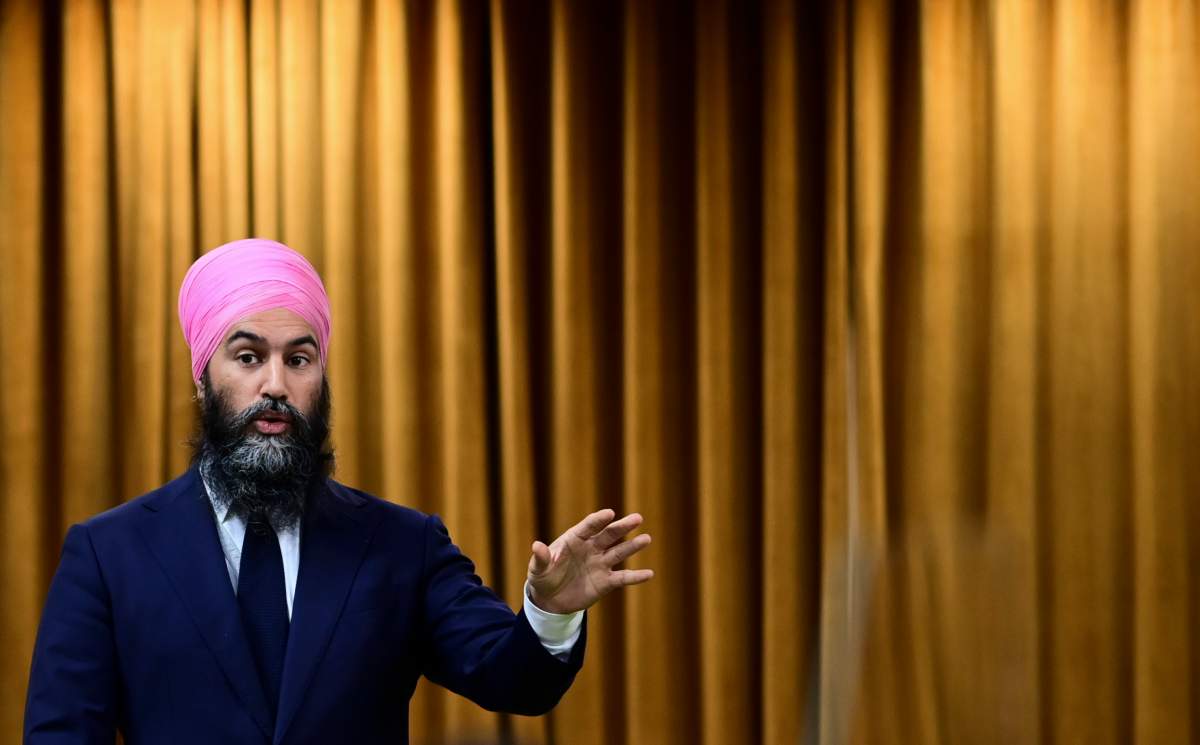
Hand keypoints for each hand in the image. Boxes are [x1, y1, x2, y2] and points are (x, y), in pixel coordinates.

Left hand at [526, 509, 653, 613]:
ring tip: (646, 539)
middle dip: (622, 526)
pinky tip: (649, 574)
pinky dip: (636, 576)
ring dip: (633, 546)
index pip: (589, 526)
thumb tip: (536, 546)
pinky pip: (623, 578)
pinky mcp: (606, 582)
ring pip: (619, 552)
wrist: (550, 600)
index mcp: (574, 539)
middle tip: (637, 518)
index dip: (599, 520)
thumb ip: (541, 558)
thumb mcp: (538, 569)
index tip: (610, 514)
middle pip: (609, 535)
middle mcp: (591, 548)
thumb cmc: (543, 578)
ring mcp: (600, 564)